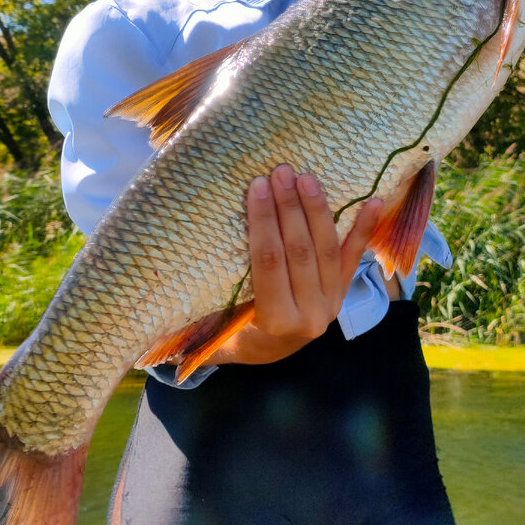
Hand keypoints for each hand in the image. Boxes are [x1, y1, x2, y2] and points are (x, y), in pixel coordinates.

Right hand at [213, 165, 383, 365]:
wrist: (270, 353)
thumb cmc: (231, 332)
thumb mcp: (212, 328)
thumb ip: (195, 308)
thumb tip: (150, 289)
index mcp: (275, 324)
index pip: (269, 264)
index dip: (263, 223)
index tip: (255, 188)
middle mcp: (310, 317)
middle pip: (299, 251)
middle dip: (289, 207)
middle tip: (278, 171)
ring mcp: (332, 303)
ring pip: (326, 249)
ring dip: (317, 208)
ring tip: (305, 175)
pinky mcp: (344, 292)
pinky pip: (354, 256)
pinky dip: (364, 228)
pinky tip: (374, 200)